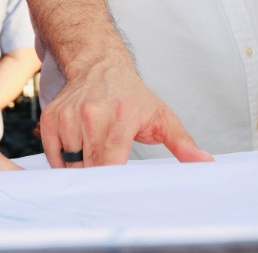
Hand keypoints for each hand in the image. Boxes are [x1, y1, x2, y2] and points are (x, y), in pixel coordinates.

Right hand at [40, 57, 211, 167]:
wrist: (100, 66)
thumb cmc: (132, 96)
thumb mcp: (162, 117)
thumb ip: (183, 144)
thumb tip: (205, 163)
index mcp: (122, 117)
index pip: (110, 164)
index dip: (111, 183)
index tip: (117, 191)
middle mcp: (93, 115)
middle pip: (89, 168)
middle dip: (98, 176)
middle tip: (109, 169)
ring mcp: (70, 116)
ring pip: (71, 164)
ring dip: (81, 165)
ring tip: (95, 148)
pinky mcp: (52, 118)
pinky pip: (53, 155)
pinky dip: (64, 159)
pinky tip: (78, 146)